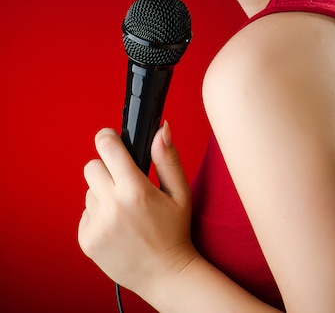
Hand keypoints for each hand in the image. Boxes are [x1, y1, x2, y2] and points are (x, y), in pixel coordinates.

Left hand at [78, 122, 197, 301]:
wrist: (165, 274)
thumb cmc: (174, 231)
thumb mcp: (179, 192)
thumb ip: (167, 158)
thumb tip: (162, 129)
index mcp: (135, 190)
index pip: (107, 148)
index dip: (107, 138)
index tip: (110, 138)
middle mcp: (112, 206)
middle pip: (92, 166)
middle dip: (107, 169)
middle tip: (123, 182)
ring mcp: (97, 225)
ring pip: (90, 191)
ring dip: (103, 194)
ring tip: (124, 210)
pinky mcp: (87, 241)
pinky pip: (86, 213)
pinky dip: (98, 216)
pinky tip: (117, 226)